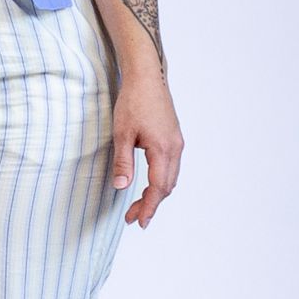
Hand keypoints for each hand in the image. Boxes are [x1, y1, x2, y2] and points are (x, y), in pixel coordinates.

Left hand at [111, 74, 183, 227]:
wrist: (146, 77)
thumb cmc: (133, 101)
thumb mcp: (122, 133)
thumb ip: (122, 162)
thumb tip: (122, 187)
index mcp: (163, 149)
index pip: (158, 187)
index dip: (149, 207)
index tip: (139, 222)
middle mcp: (175, 148)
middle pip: (167, 186)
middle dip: (151, 204)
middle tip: (133, 217)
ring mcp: (177, 143)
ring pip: (171, 177)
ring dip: (157, 193)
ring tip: (139, 206)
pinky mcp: (174, 138)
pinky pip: (171, 166)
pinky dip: (161, 181)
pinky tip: (149, 184)